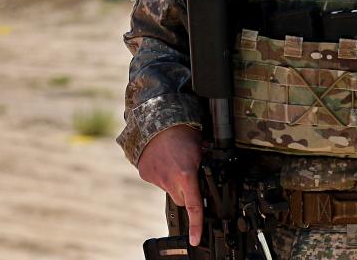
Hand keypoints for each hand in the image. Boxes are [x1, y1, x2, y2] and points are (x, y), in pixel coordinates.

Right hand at [137, 125, 204, 244]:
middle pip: (181, 199)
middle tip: (188, 172)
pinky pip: (157, 181)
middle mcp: (170, 180)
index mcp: (186, 175)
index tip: (196, 238)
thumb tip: (211, 176)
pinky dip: (161, 174)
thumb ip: (203, 167)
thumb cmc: (182, 130)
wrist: (157, 118)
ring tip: (175, 161)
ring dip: (173, 182)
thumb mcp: (200, 149)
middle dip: (186, 191)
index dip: (197, 225)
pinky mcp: (145, 173)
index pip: (194, 206)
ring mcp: (156, 178)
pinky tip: (164, 159)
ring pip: (169, 190)